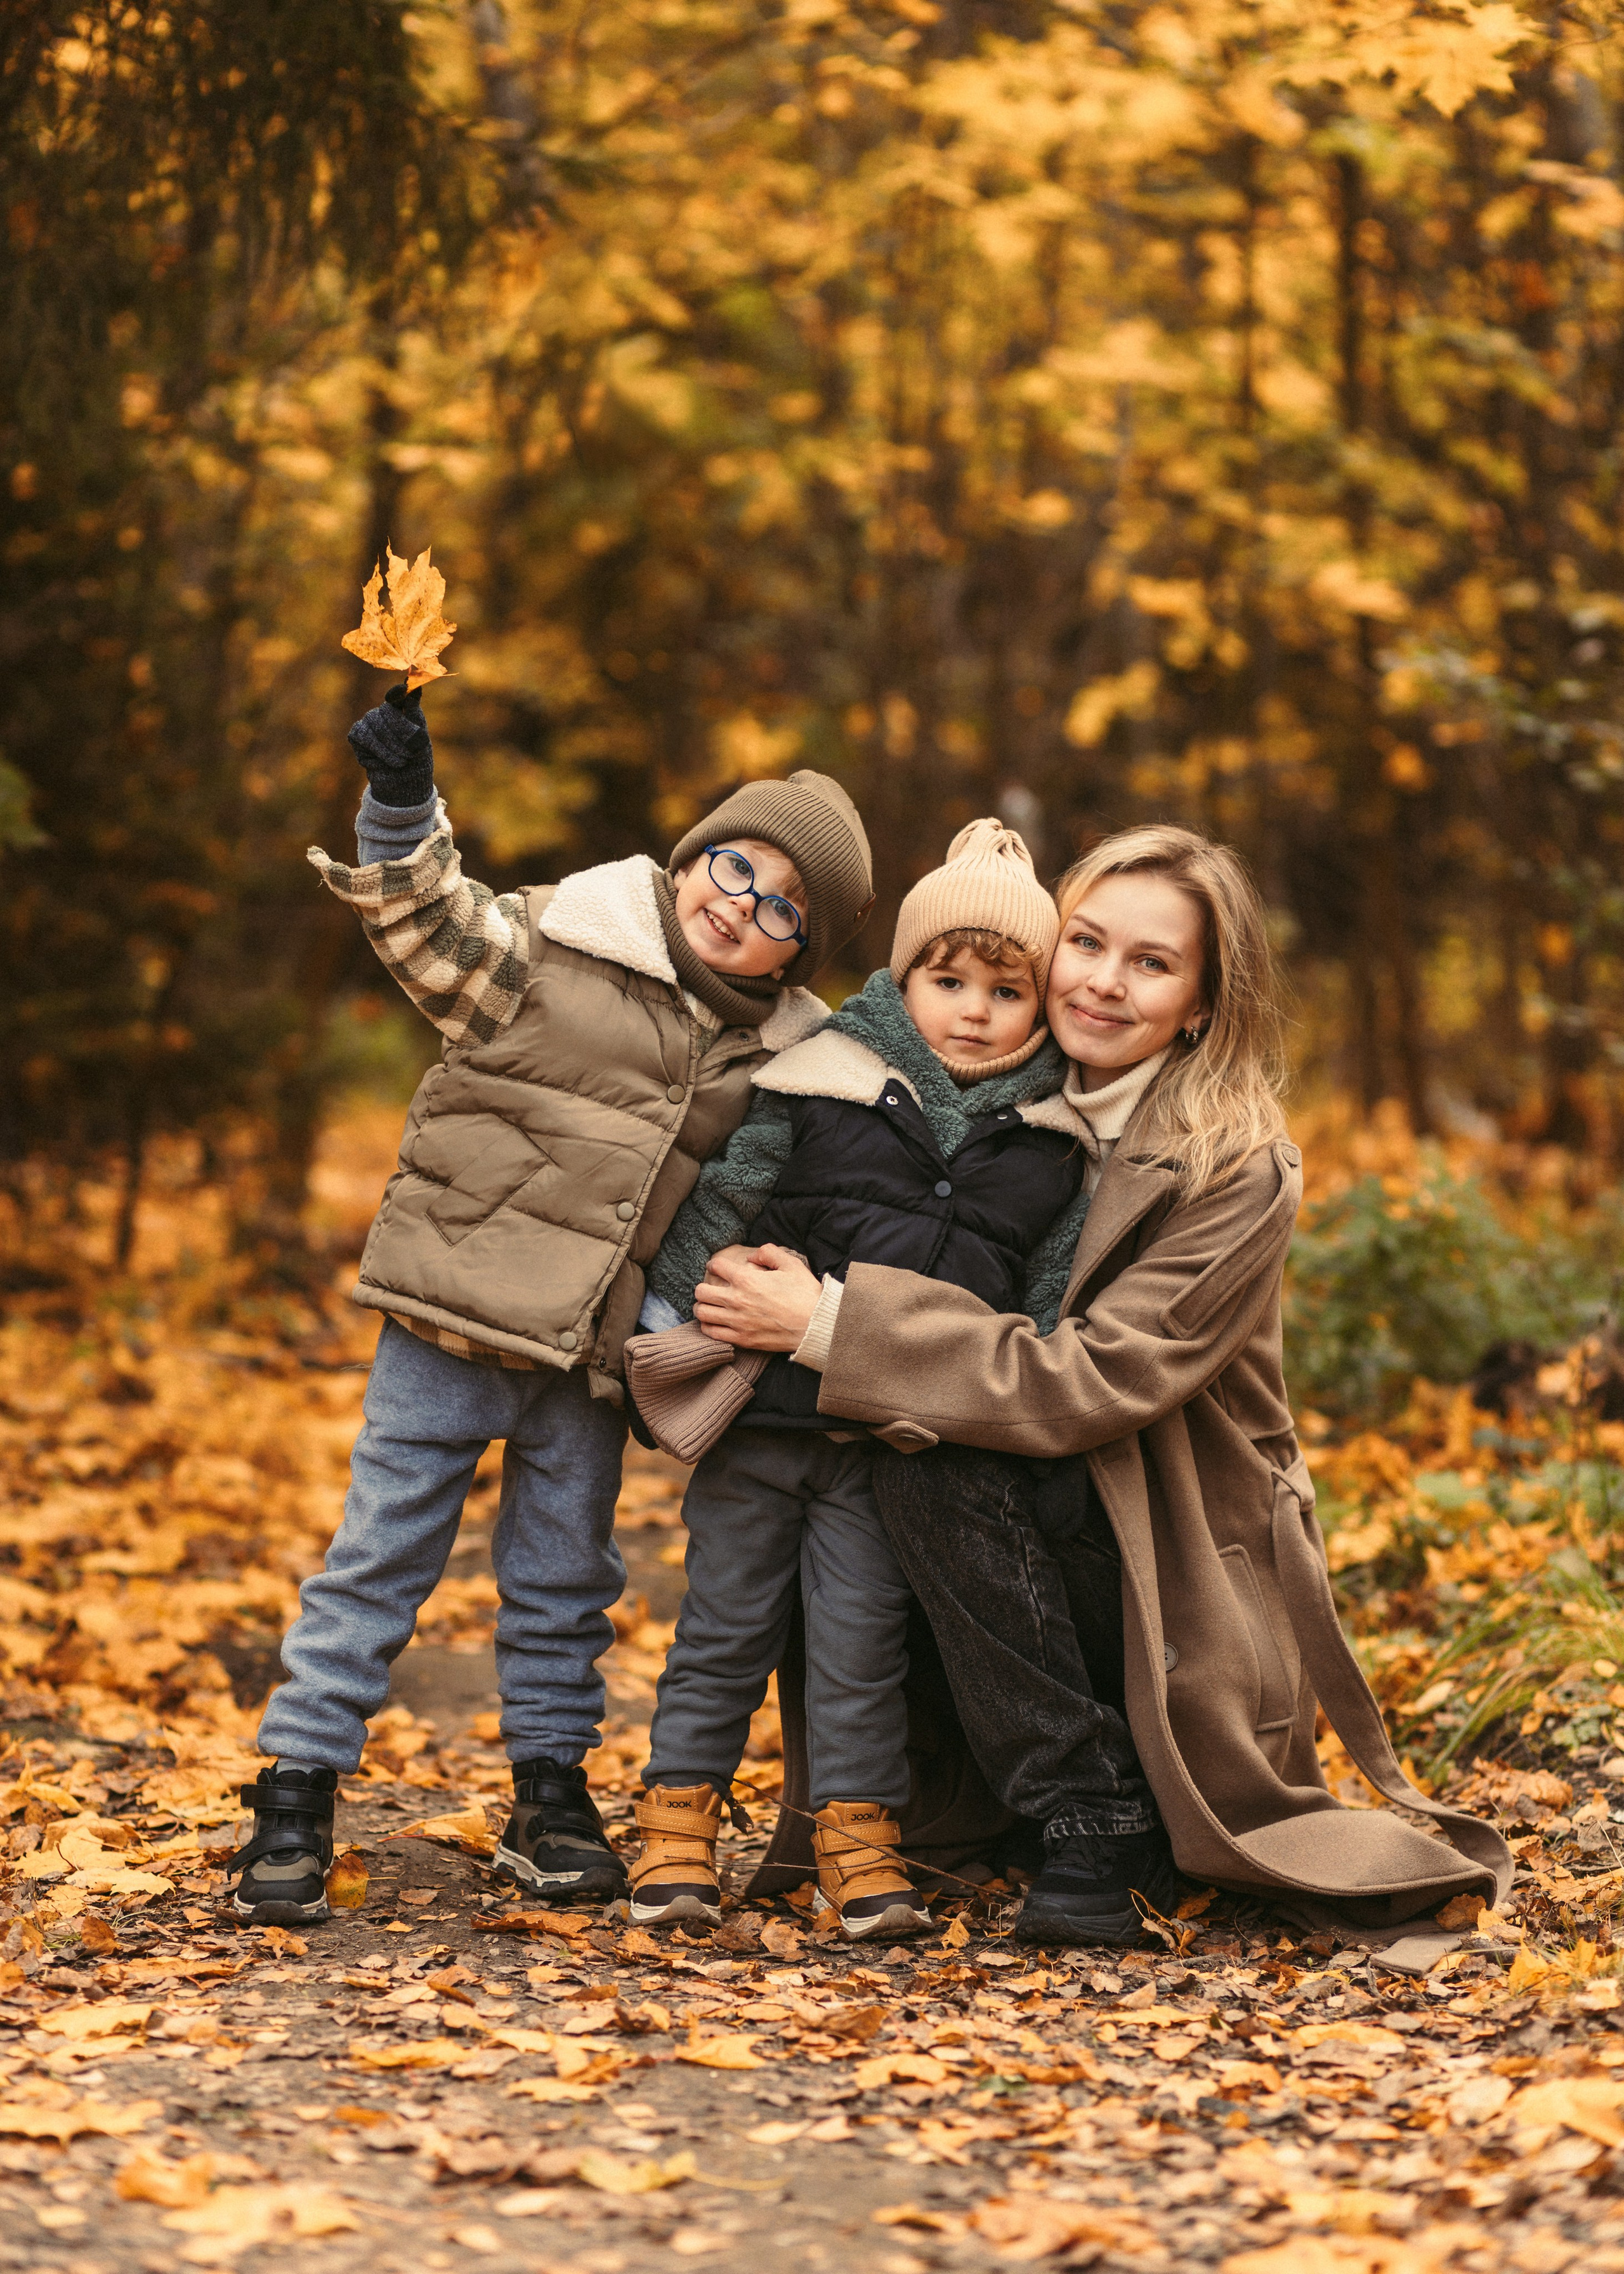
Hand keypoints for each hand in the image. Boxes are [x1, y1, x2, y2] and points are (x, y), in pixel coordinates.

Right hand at [348, 684, 433, 807]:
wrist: (404, 783)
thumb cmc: (416, 758)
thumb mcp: (421, 737)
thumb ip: (415, 714)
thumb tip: (416, 688)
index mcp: (400, 710)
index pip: (396, 695)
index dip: (398, 692)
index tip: (405, 688)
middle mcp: (382, 713)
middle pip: (386, 711)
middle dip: (400, 732)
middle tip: (410, 753)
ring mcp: (368, 722)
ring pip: (375, 725)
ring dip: (391, 747)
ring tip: (401, 762)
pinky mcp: (356, 735)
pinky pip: (365, 737)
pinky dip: (378, 752)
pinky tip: (385, 762)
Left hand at [693, 1243, 822, 1351]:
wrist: (816, 1326)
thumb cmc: (805, 1294)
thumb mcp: (791, 1264)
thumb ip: (769, 1253)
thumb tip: (752, 1256)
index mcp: (746, 1279)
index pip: (716, 1266)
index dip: (715, 1264)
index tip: (717, 1266)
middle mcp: (736, 1300)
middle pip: (701, 1291)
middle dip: (702, 1287)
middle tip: (710, 1288)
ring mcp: (737, 1322)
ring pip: (701, 1313)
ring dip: (702, 1307)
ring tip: (709, 1306)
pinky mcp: (741, 1339)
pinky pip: (711, 1333)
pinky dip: (708, 1326)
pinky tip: (715, 1322)